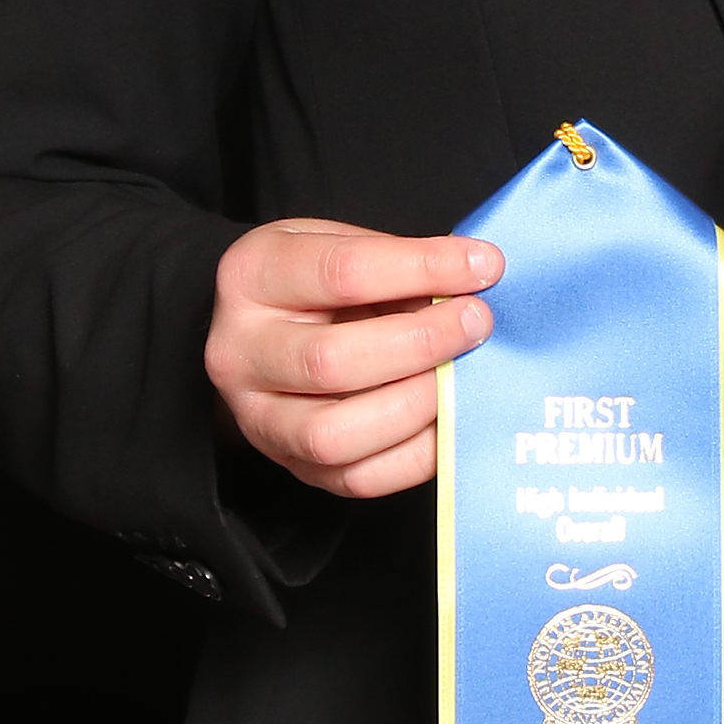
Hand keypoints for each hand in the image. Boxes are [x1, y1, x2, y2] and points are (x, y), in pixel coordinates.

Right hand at [205, 218, 504, 498]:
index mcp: (251, 277)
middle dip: (422, 342)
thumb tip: (476, 281)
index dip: (423, 268)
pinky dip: (417, 453)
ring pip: (336, 433)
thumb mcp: (342, 244)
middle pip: (332, 361)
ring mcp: (259, 419)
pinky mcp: (292, 467)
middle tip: (476, 322)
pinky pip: (358, 479)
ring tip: (462, 374)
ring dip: (417, 404)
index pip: (343, 272)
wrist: (269, 334)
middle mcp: (240, 353)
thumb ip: (399, 263)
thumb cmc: (315, 284)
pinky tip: (450, 418)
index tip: (483, 266)